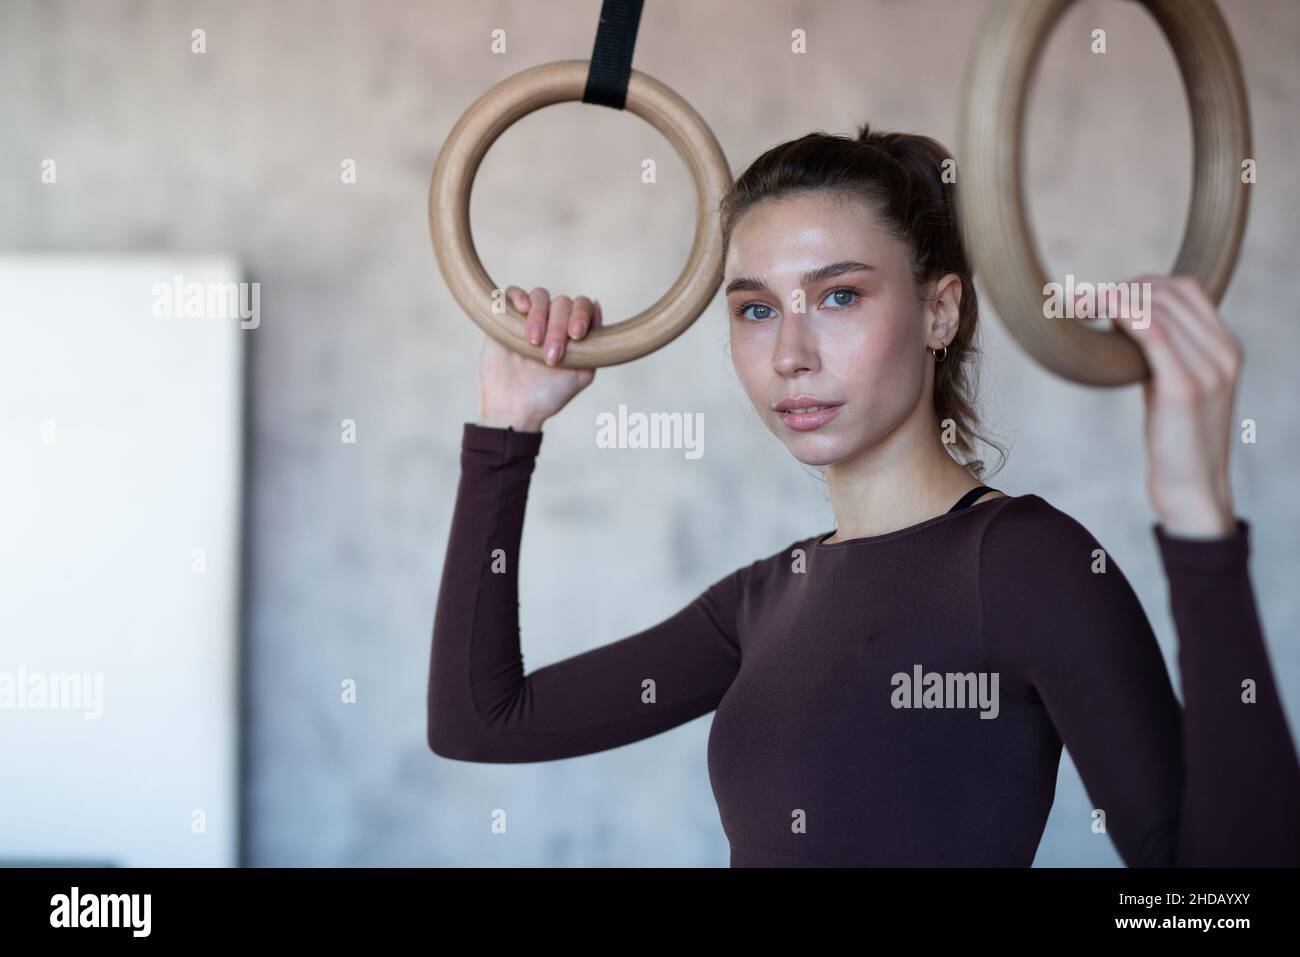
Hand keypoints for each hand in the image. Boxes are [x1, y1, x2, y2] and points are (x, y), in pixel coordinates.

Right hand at [476, 286, 602, 431]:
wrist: (514, 407)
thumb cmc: (549, 394)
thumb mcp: (581, 374)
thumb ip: (594, 345)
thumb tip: (598, 306)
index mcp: (571, 330)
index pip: (582, 306)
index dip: (582, 314)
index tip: (576, 335)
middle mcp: (552, 320)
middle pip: (562, 303)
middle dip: (558, 327)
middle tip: (551, 355)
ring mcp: (528, 317)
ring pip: (540, 296)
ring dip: (540, 316)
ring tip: (534, 342)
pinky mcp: (505, 317)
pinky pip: (512, 293)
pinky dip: (519, 296)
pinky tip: (523, 310)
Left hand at [1084, 275, 1241, 537]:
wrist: (1193, 489)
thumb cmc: (1177, 440)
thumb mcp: (1178, 387)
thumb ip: (1166, 352)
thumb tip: (1125, 318)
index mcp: (1227, 348)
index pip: (1186, 288)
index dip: (1141, 284)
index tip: (1106, 296)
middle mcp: (1223, 352)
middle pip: (1168, 293)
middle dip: (1121, 290)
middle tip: (1083, 304)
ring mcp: (1208, 368)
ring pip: (1157, 307)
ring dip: (1113, 300)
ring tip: (1082, 311)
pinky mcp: (1184, 387)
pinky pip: (1152, 333)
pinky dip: (1121, 316)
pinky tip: (1095, 319)